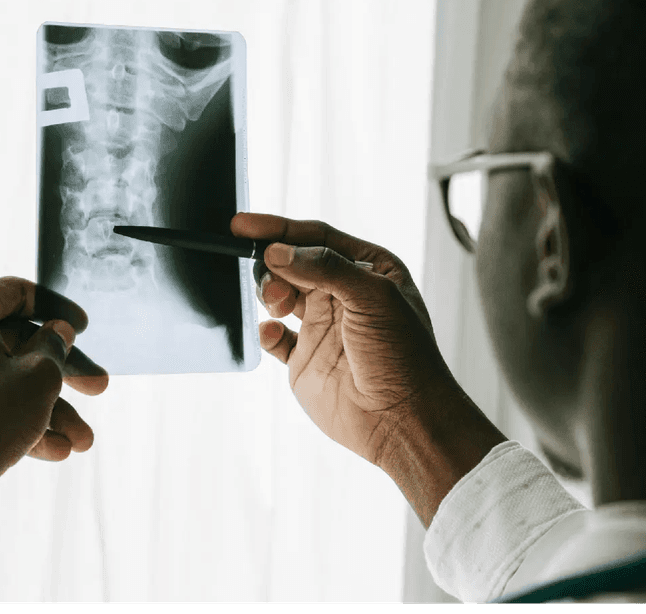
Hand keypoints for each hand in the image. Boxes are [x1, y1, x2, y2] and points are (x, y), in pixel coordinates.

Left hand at [0, 277, 109, 523]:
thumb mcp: (40, 374)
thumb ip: (55, 345)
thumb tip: (58, 332)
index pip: (18, 293)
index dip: (58, 308)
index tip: (84, 327)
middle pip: (17, 343)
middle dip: (65, 372)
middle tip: (99, 385)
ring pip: (7, 378)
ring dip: (50, 406)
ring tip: (83, 439)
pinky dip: (21, 419)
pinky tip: (57, 449)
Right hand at [233, 214, 506, 524]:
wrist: (402, 421)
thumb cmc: (403, 357)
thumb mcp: (372, 297)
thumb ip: (324, 267)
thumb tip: (277, 251)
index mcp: (369, 270)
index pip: (317, 238)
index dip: (279, 229)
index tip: (242, 225)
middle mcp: (344, 295)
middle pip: (293, 262)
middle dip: (273, 262)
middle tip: (266, 270)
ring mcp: (324, 327)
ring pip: (280, 295)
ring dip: (269, 292)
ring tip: (276, 304)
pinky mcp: (305, 360)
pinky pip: (274, 338)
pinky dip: (266, 332)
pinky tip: (270, 333)